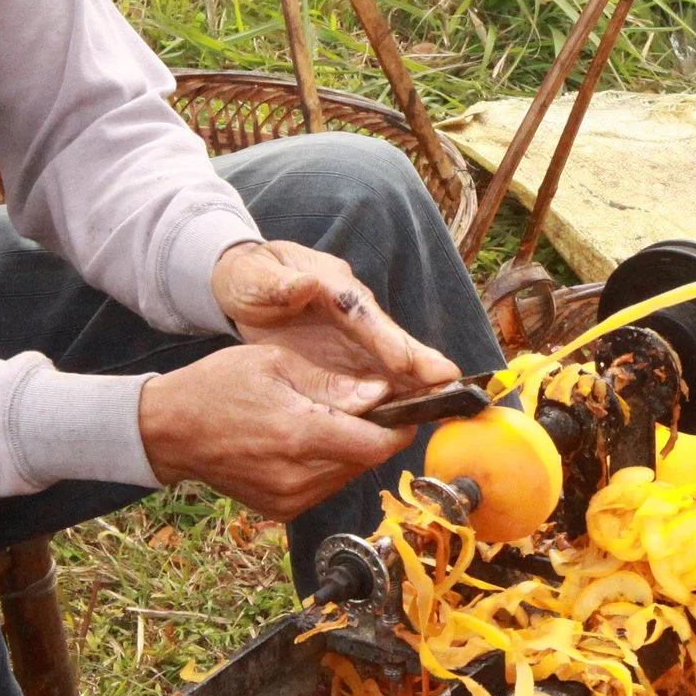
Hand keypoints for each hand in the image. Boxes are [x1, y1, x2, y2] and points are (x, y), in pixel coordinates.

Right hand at [137, 344, 415, 518]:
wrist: (171, 430)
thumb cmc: (220, 386)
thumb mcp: (279, 363)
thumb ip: (335, 384)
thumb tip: (383, 393)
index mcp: (302, 434)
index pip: (378, 445)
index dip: (400, 428)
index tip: (405, 409)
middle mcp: (299, 475)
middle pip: (367, 460)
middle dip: (375, 433)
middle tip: (363, 405)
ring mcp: (290, 498)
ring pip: (349, 474)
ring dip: (351, 449)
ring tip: (325, 420)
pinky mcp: (282, 510)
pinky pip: (326, 486)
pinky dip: (328, 465)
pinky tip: (305, 442)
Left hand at [211, 240, 459, 396]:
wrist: (244, 284)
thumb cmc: (251, 276)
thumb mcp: (255, 275)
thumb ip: (279, 283)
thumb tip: (302, 285)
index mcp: (334, 288)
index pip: (364, 314)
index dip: (387, 339)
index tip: (408, 361)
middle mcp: (353, 314)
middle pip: (390, 340)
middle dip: (420, 363)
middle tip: (450, 385)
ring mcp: (351, 337)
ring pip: (388, 363)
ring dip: (413, 385)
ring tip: (441, 406)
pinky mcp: (344, 358)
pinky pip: (370, 380)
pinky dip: (389, 398)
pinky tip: (404, 419)